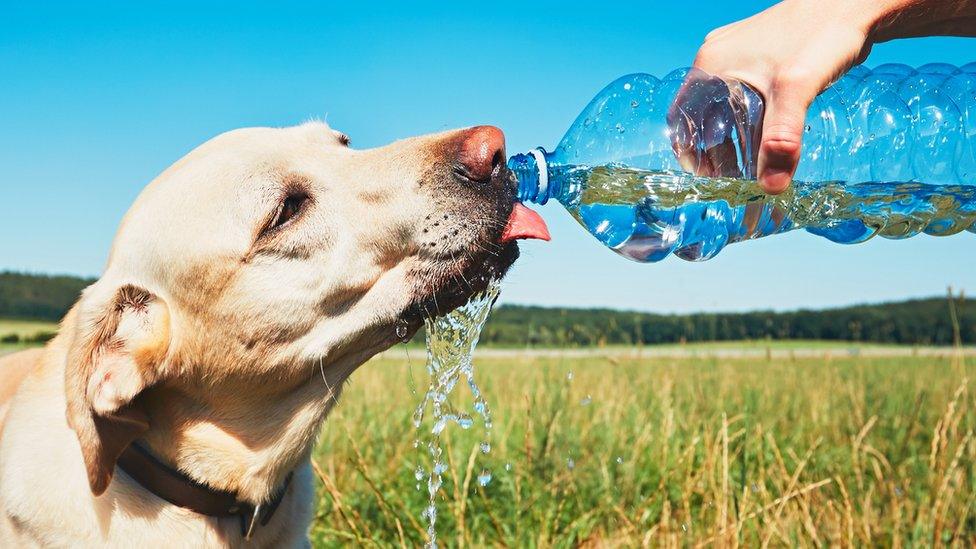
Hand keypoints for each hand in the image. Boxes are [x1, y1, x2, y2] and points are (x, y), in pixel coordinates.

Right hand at [690, 0, 876, 192]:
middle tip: (732, 178)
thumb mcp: (797, 90)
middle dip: (714, 150)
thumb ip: (781, 139)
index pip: (682, 117)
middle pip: (702, 115)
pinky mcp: (758, 55)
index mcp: (711, 64)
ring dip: (732, 136)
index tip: (705, 178)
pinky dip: (748, 120)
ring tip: (749, 164)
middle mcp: (717, 58)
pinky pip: (741, 95)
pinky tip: (767, 135)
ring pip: (723, 106)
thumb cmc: (822, 34)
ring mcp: (737, 54)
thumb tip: (771, 188)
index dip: (688, 151)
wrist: (855, 2)